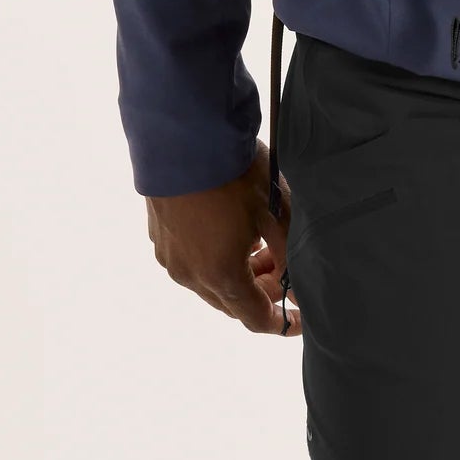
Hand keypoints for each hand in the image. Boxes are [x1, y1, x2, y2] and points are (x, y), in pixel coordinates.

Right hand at [145, 140, 301, 335]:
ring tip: (261, 245)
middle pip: (232, 302)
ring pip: (210, 282)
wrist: (181, 137)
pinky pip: (192, 262)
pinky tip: (230, 231)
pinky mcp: (159, 237)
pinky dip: (215, 258)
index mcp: (221, 276)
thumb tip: (299, 289)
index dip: (282, 322)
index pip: (256, 318)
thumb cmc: (233, 173)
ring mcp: (170, 258)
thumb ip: (289, 255)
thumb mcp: (274, 211)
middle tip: (284, 268)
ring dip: (238, 274)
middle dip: (261, 292)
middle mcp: (190, 276)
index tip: (299, 317)